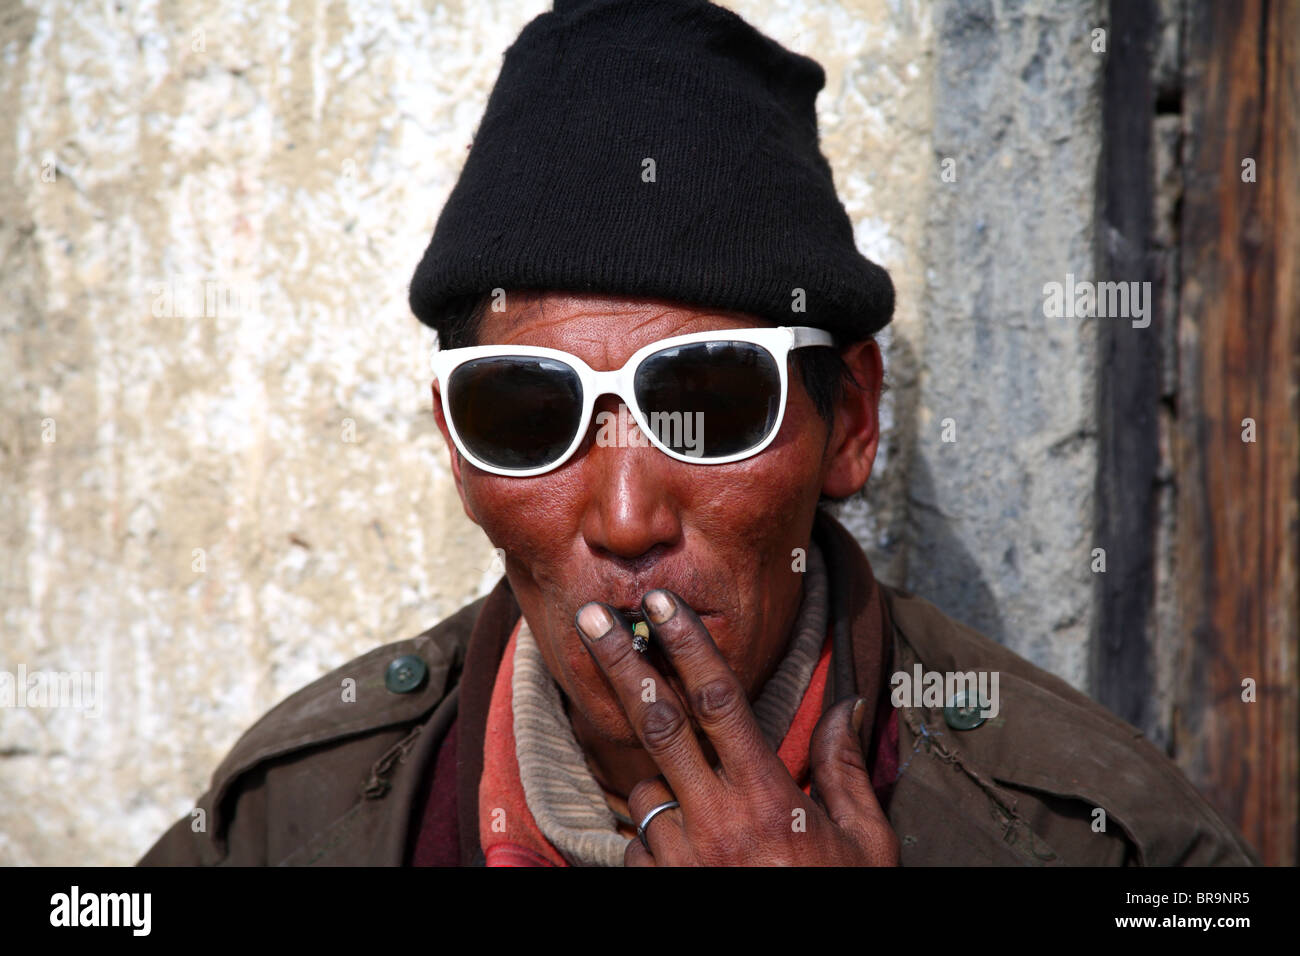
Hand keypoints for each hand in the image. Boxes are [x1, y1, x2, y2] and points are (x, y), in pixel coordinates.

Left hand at [573, 589, 899, 865]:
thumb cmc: (844, 904)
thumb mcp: (866, 842)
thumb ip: (846, 770)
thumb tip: (849, 705)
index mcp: (770, 798)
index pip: (720, 703)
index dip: (688, 646)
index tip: (661, 605)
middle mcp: (718, 821)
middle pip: (657, 724)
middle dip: (621, 664)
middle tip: (591, 619)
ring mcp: (682, 860)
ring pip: (643, 790)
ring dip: (657, 782)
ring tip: (700, 809)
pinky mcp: (660, 890)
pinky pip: (638, 846)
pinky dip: (653, 838)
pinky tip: (689, 854)